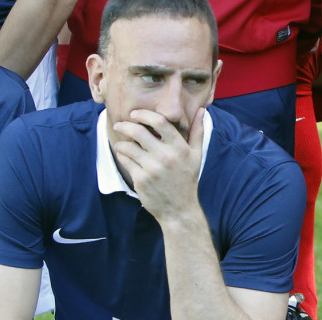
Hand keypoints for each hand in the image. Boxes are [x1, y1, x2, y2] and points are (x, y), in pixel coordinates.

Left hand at [112, 108, 204, 223]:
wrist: (179, 209)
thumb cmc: (187, 179)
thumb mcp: (197, 155)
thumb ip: (198, 132)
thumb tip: (201, 110)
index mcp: (181, 148)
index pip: (160, 122)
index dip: (144, 114)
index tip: (135, 113)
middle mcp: (167, 157)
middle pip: (139, 132)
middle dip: (125, 125)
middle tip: (120, 125)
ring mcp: (153, 169)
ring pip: (128, 146)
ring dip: (121, 142)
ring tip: (121, 143)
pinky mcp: (141, 180)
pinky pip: (126, 161)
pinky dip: (122, 155)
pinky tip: (125, 155)